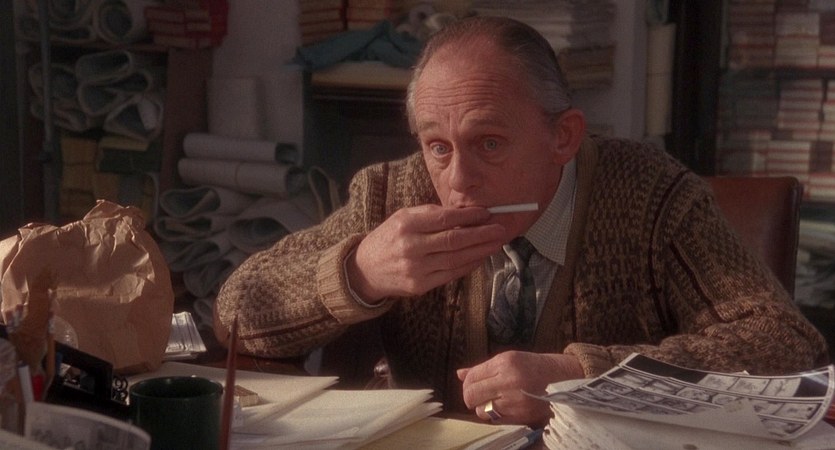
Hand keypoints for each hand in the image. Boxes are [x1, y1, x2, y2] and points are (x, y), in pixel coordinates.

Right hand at [347, 204, 505, 300]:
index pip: (444, 219)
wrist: (366, 269)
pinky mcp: (420, 286)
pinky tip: (480, 257)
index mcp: (406, 225)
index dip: (468, 216)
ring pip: (456, 259)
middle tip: (500, 229)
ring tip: (496, 243)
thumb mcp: (403, 217)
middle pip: (454, 240)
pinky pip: (451, 275)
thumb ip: (431, 213)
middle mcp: (411, 247)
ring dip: (480, 251)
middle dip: (481, 234)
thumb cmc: (389, 238)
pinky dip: (468, 265)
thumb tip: (463, 213)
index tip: (486, 213)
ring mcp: (416, 269)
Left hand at [457, 351, 583, 426]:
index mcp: (505, 363)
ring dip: (483, 407)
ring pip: (481, 410)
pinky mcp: (520, 415)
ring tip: (493, 401)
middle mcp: (509, 381)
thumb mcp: (508, 359)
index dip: (467, 382)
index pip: (472, 377)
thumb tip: (459, 374)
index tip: (471, 384)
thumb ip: (482, 368)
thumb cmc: (533, 366)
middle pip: (472, 395)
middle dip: (470, 396)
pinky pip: (495, 420)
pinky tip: (503, 407)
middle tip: (477, 395)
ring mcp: (514, 400)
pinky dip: (494, 415)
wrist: (561, 378)